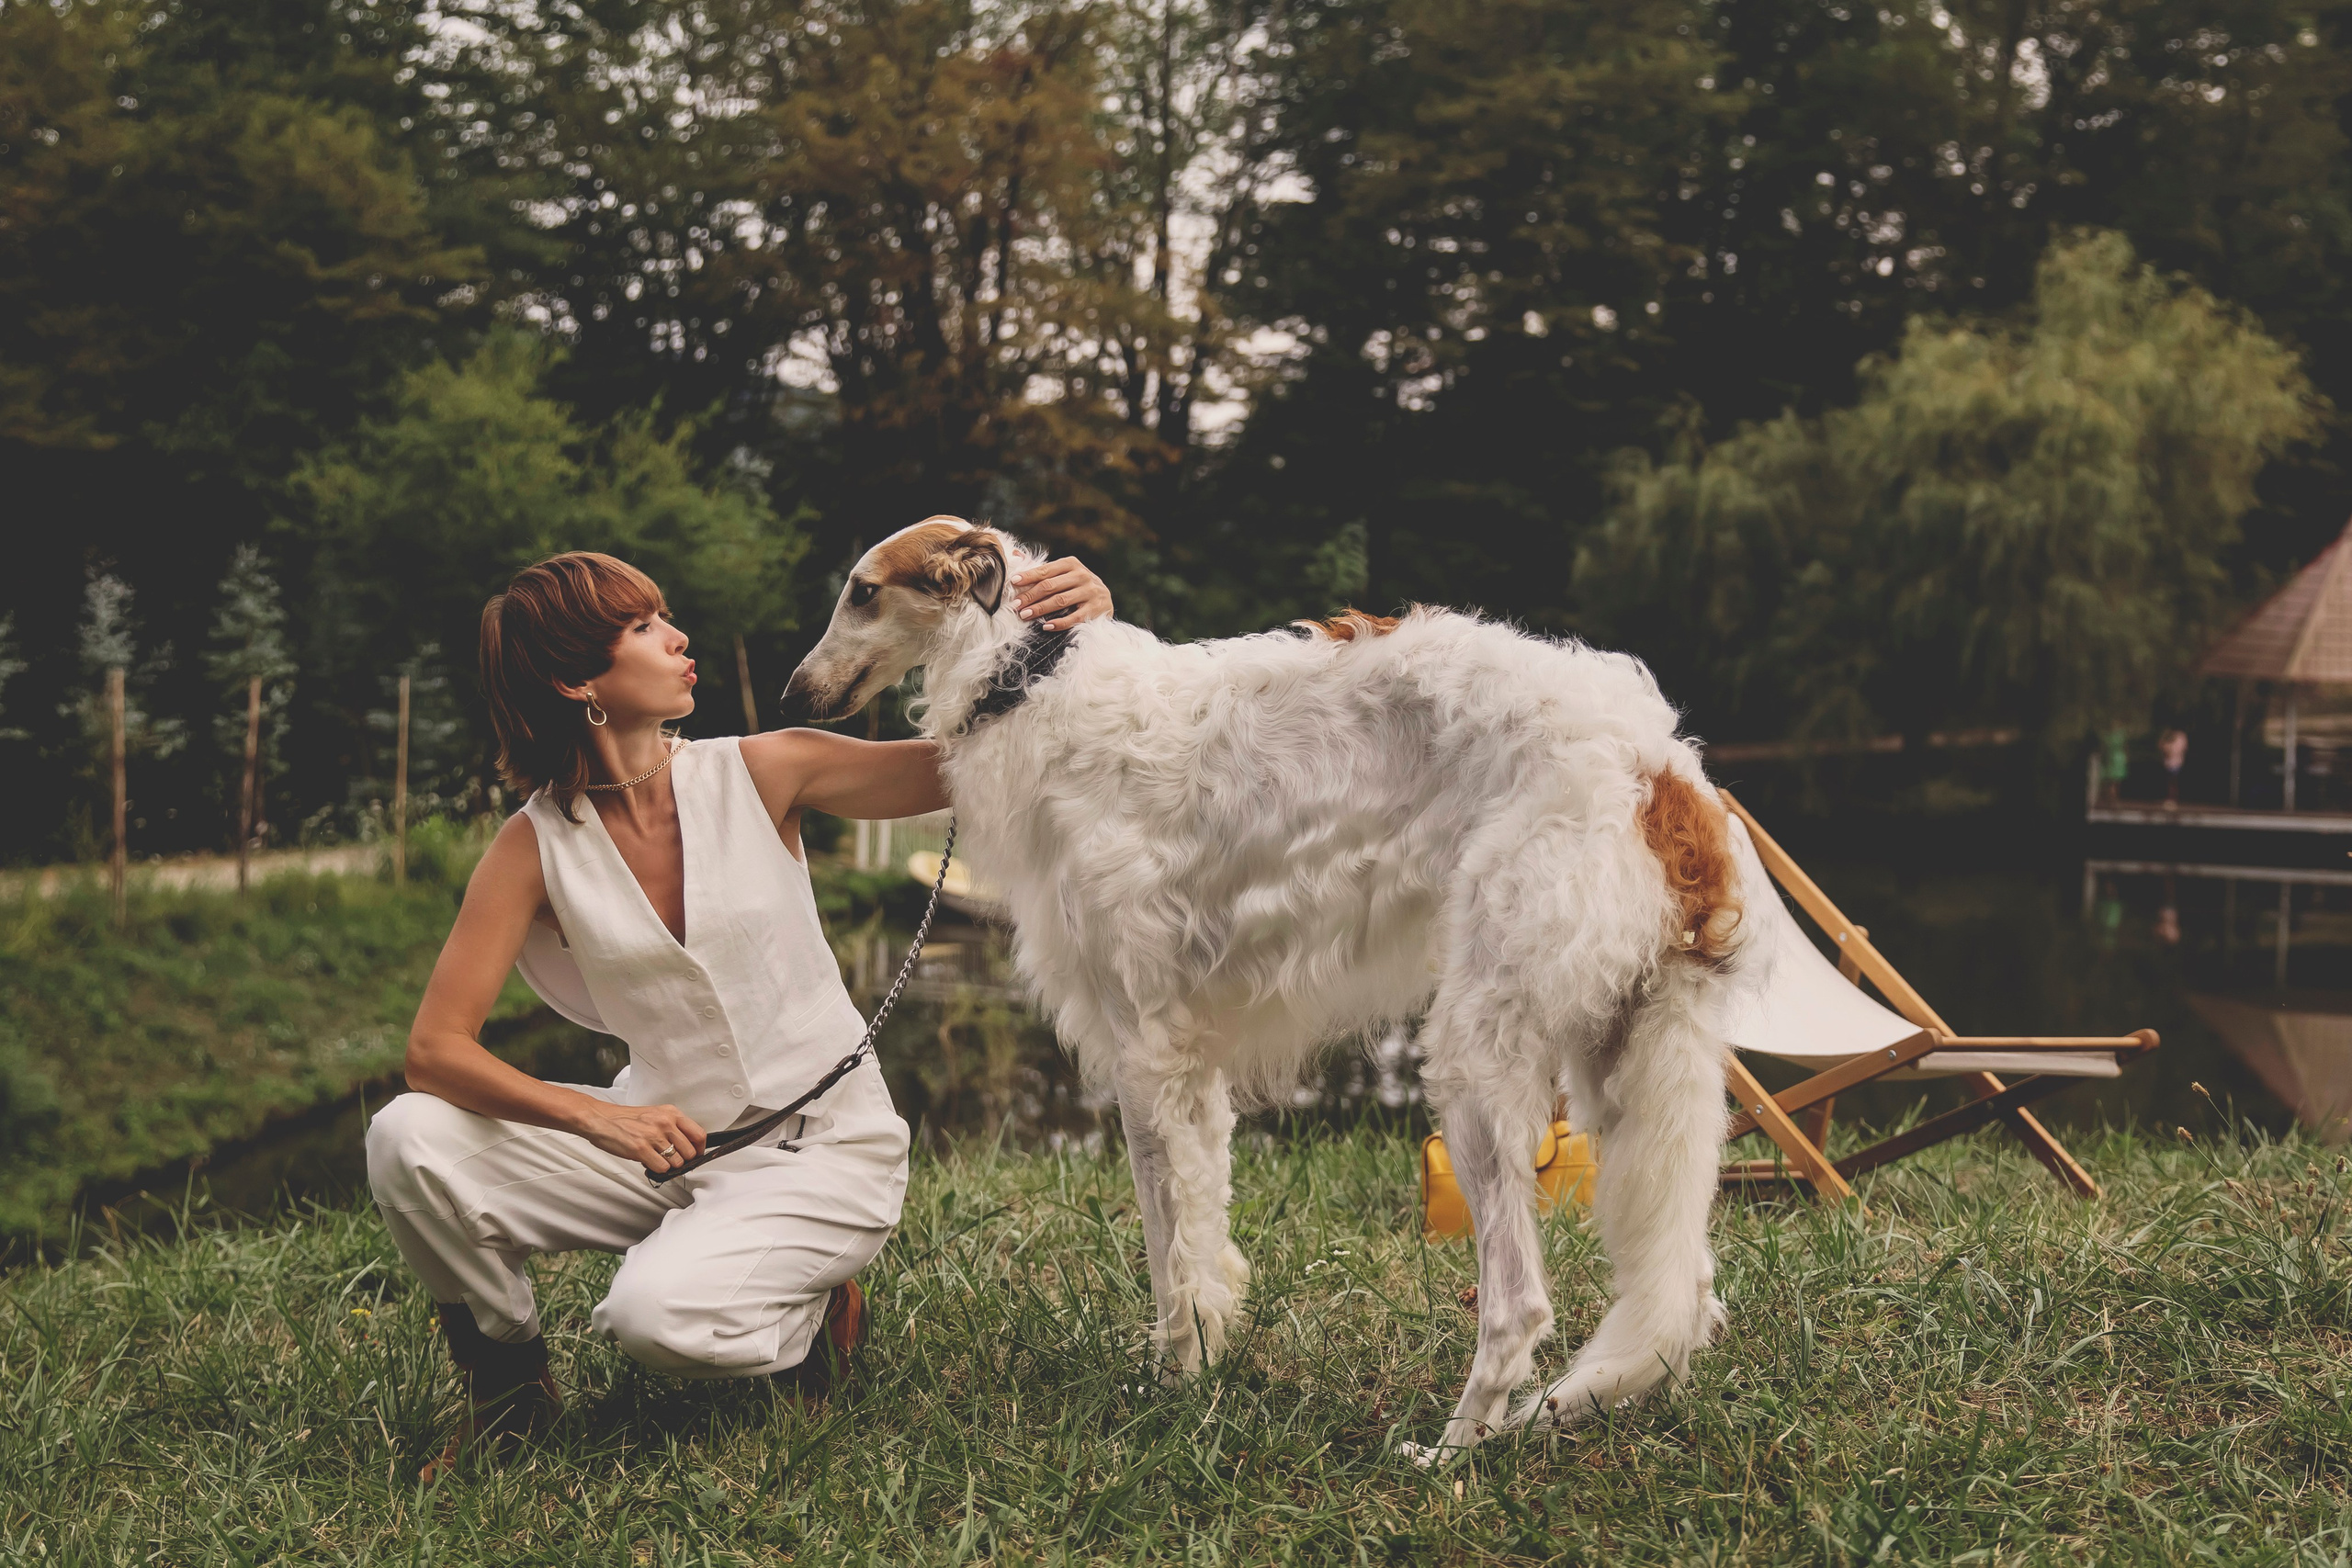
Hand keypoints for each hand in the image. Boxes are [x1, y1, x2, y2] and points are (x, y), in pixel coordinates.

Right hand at [576, 1101, 707, 1173]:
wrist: (600, 1119)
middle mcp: (665, 1123)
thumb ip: (672, 1128)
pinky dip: (657, 1170)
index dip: (699, 1150)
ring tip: (656, 1159)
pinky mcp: (641, 1149)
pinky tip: (648, 1163)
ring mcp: (653, 1136)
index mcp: (671, 1113)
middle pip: (690, 1152)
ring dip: (668, 1166)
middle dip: (682, 1161)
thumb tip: (687, 1147)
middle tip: (671, 1161)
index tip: (695, 1156)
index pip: (699, 1134)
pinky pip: (662, 1168)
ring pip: (677, 1163)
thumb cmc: (625, 1119)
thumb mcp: (655, 1115)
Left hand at [1010, 557, 1113, 629]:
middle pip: (1051, 586)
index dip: (1029, 576)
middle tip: (1015, 604)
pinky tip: (1046, 626)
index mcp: (1071, 564)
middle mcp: (1082, 575)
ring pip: (1060, 601)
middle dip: (1030, 595)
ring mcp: (1090, 592)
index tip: (1013, 582)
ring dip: (1040, 609)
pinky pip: (1075, 617)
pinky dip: (1060, 622)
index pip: (1046, 570)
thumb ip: (1041, 567)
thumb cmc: (1076, 586)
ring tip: (1024, 615)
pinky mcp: (1097, 609)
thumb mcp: (1062, 573)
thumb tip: (1015, 554)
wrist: (1105, 600)